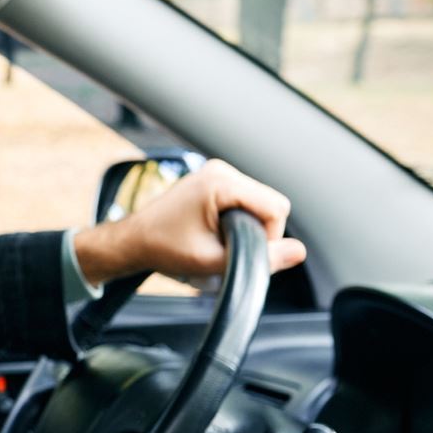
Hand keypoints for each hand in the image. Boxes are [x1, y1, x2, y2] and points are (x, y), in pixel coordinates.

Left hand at [72, 160, 307, 287]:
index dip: (269, 237)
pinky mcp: (214, 181)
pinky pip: (246, 201)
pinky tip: (217, 233)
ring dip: (249, 227)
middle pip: (272, 204)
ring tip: (219, 242)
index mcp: (221, 183)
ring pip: (261, 203)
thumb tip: (300, 251)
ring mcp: (217, 173)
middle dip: (260, 232)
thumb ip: (258, 258)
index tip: (243, 253)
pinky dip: (240, 220)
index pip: (276, 208)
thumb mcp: (212, 261)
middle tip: (229, 250)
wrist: (133, 240)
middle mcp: (221, 170)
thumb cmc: (163, 249)